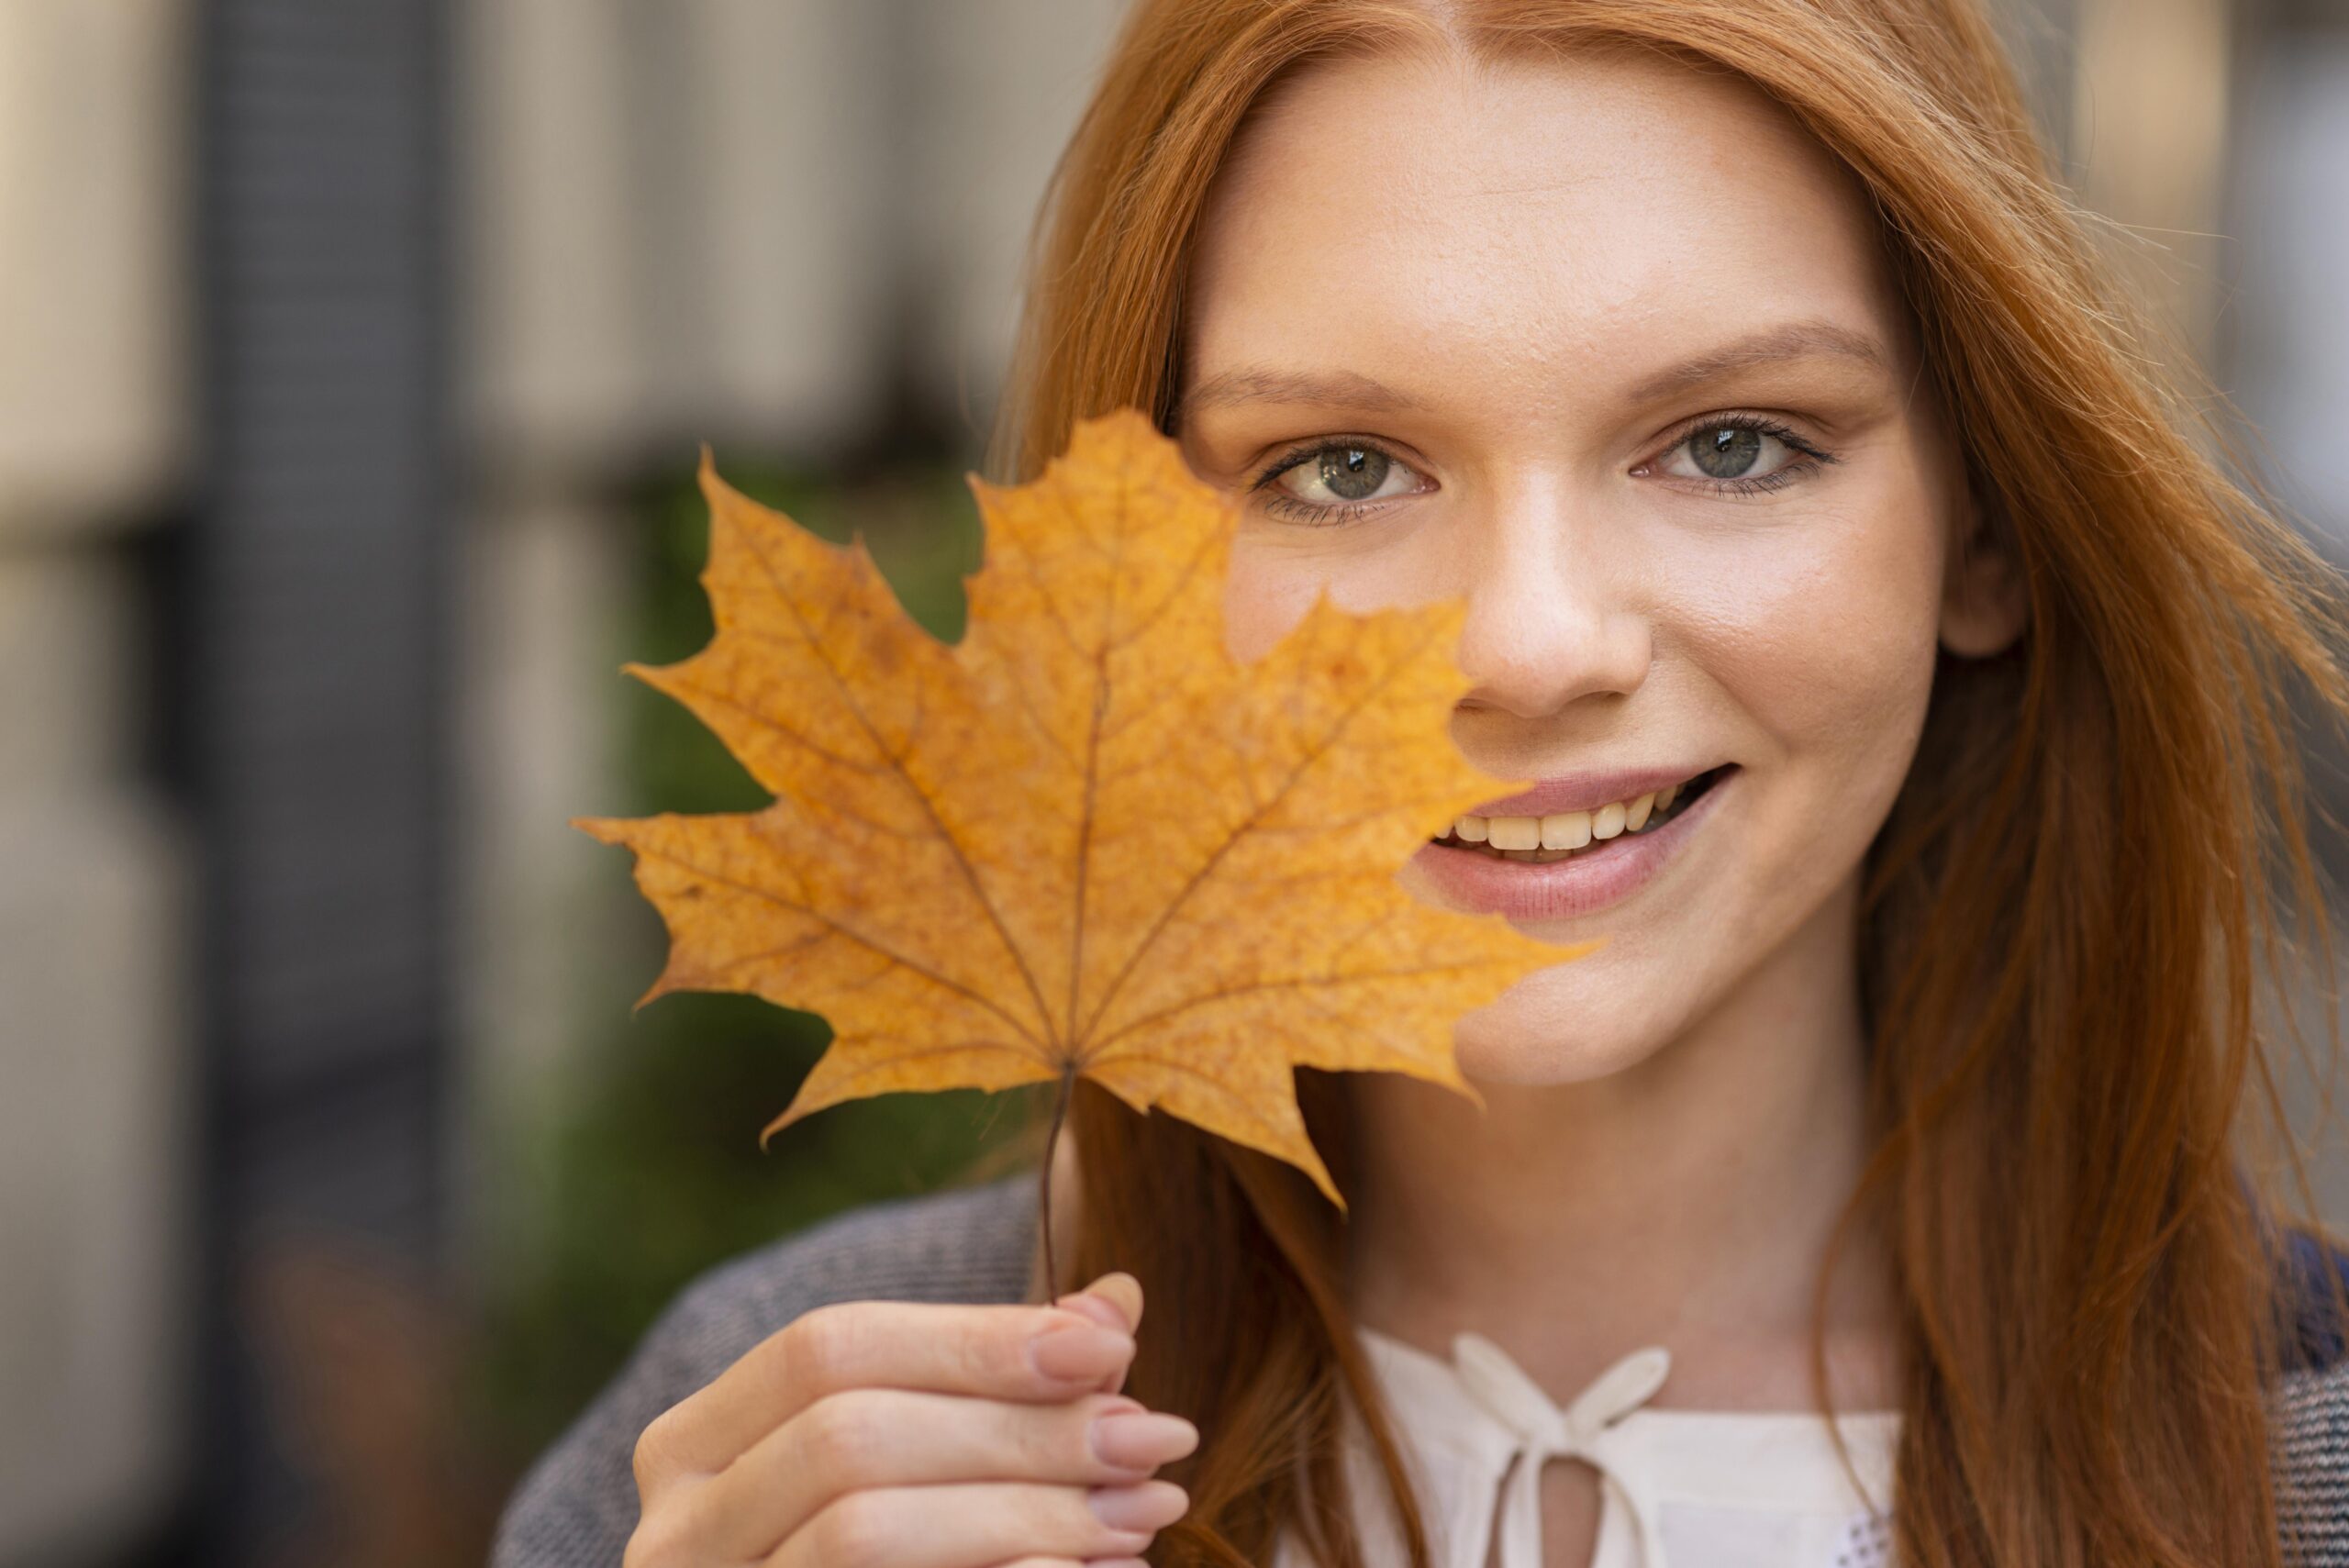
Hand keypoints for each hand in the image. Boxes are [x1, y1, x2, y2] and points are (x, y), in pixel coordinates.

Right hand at [624, 1271, 1195, 1566]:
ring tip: (1142, 1510)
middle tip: (1153, 1439)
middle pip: (848, 1437)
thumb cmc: (900, 1561)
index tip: (1117, 1348)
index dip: (975, 1340)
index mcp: (697, 1442)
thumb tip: (1117, 1299)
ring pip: (858, 1532)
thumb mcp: (941, 1461)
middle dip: (1018, 1433)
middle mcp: (673, 1528)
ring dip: (1026, 1514)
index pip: (829, 1346)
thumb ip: (1007, 1383)